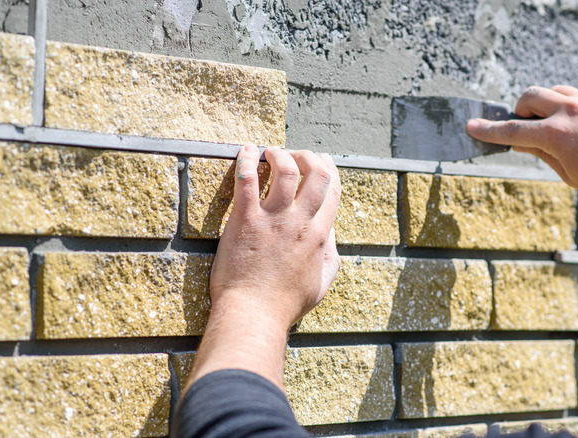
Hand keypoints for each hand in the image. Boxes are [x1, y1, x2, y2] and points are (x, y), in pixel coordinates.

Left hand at [209, 145, 340, 326]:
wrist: (254, 315)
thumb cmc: (285, 305)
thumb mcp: (321, 285)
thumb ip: (330, 257)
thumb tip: (330, 236)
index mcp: (319, 236)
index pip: (332, 191)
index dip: (330, 170)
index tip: (322, 160)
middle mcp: (300, 222)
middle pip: (315, 174)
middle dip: (308, 156)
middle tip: (296, 154)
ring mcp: (273, 220)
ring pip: (285, 170)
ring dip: (280, 154)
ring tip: (270, 151)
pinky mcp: (245, 220)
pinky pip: (247, 180)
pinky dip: (247, 161)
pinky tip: (246, 151)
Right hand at [467, 86, 577, 209]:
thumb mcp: (567, 173)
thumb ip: (539, 152)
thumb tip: (519, 140)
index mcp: (558, 135)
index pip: (513, 129)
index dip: (489, 130)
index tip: (472, 126)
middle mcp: (571, 111)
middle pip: (529, 96)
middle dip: (519, 110)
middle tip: (523, 128)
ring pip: (551, 90)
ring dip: (542, 105)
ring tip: (551, 128)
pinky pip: (572, 93)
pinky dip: (563, 105)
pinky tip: (573, 125)